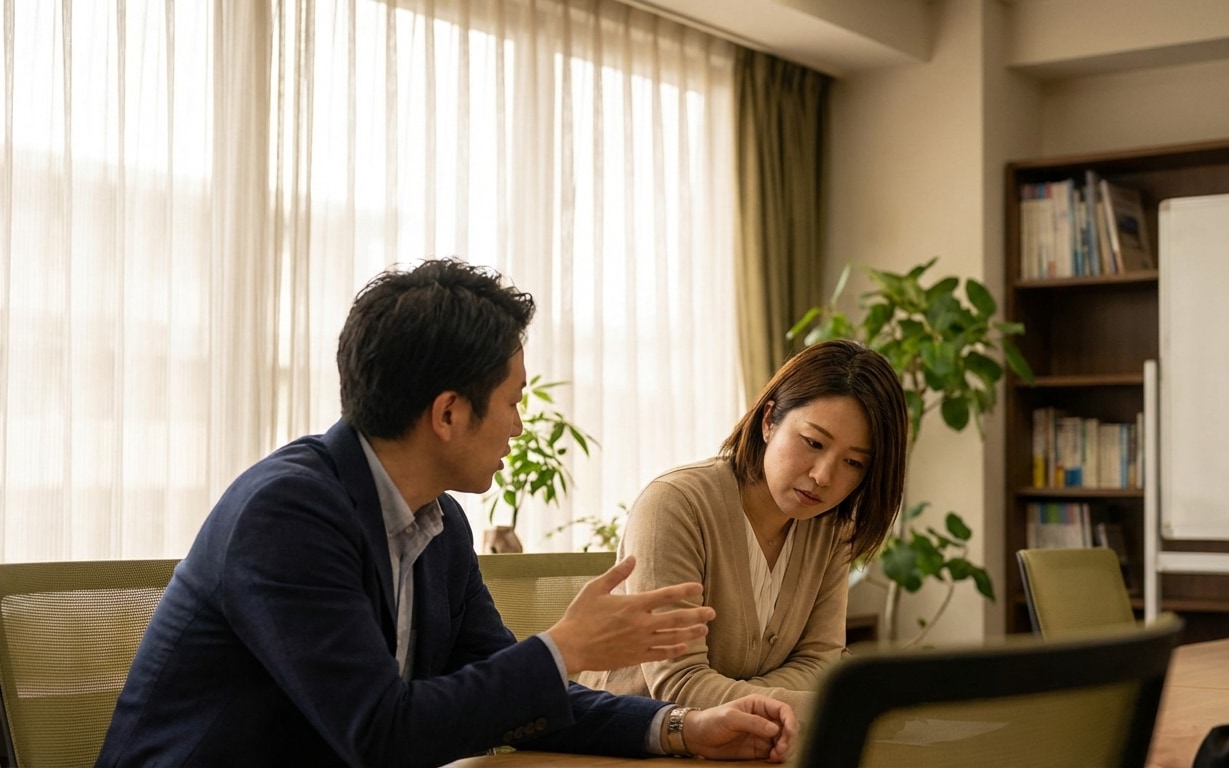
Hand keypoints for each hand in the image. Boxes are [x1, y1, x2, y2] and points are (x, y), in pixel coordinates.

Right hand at [545, 555, 714, 674]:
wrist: (570, 647)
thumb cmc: (580, 615)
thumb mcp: (595, 588)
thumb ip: (617, 573)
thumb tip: (633, 558)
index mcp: (632, 604)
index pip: (666, 595)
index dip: (684, 590)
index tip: (698, 587)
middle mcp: (640, 623)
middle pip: (676, 618)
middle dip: (697, 614)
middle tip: (713, 612)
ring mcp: (639, 642)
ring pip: (672, 637)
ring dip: (691, 633)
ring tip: (704, 630)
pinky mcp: (635, 657)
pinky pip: (660, 653)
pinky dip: (674, 650)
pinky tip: (684, 647)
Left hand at [682, 695, 797, 762]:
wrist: (698, 738)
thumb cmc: (712, 721)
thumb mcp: (730, 718)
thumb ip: (753, 722)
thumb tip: (775, 729)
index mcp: (759, 705)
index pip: (783, 710)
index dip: (790, 721)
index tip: (789, 733)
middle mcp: (764, 719)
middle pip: (787, 727)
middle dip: (788, 738)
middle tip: (780, 749)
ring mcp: (763, 735)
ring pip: (784, 741)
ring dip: (785, 749)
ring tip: (775, 756)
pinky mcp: (759, 749)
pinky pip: (776, 753)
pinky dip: (779, 757)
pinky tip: (772, 759)